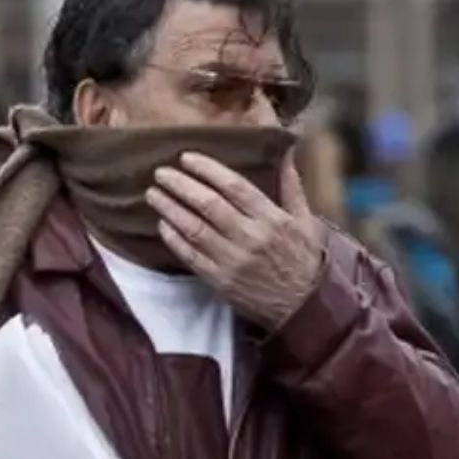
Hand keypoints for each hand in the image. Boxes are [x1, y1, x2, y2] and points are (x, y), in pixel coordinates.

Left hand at [148, 151, 327, 328]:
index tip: (186, 157)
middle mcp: (251, 237)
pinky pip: (190, 256)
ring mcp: (233, 261)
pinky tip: (162, 224)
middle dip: (180, 185)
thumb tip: (285, 151)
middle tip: (160, 172)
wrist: (302, 307)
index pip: (234, 186)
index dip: (207, 169)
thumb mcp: (306, 221)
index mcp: (272, 219)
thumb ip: (292, 186)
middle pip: (208, 205)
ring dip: (170, 209)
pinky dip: (173, 239)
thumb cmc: (304, 260)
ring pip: (194, 229)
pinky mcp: (220, 281)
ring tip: (153, 194)